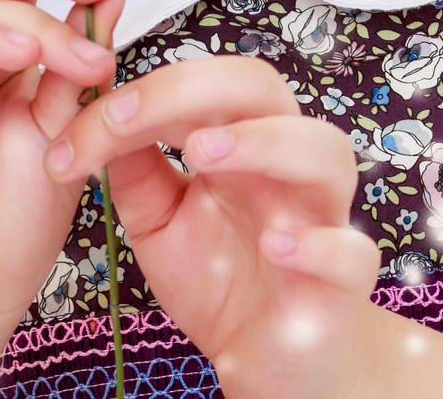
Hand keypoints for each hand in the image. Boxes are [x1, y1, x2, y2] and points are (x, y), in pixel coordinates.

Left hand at [43, 55, 382, 398]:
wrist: (260, 357)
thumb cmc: (217, 276)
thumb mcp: (157, 219)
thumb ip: (133, 169)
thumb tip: (98, 112)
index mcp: (240, 138)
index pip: (205, 84)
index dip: (148, 90)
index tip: (91, 119)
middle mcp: (285, 161)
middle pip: (264, 89)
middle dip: (198, 89)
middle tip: (132, 118)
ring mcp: (322, 215)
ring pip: (324, 149)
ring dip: (264, 142)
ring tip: (204, 155)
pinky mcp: (343, 280)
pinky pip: (351, 250)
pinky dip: (316, 243)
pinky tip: (275, 246)